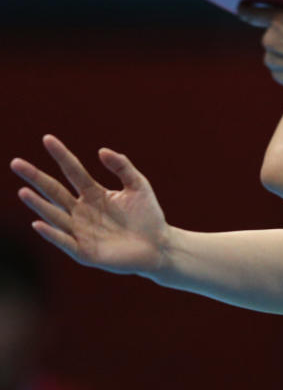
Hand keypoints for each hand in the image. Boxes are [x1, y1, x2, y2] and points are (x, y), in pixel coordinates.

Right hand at [10, 135, 170, 275]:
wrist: (159, 246)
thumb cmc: (149, 216)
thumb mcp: (138, 186)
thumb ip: (122, 167)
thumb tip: (101, 150)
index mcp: (94, 193)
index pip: (73, 171)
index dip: (61, 155)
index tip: (48, 138)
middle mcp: (82, 211)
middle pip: (55, 191)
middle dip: (36, 177)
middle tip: (16, 162)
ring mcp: (81, 231)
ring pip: (55, 215)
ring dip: (39, 205)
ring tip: (23, 191)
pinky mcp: (84, 251)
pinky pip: (65, 241)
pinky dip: (52, 234)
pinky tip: (39, 223)